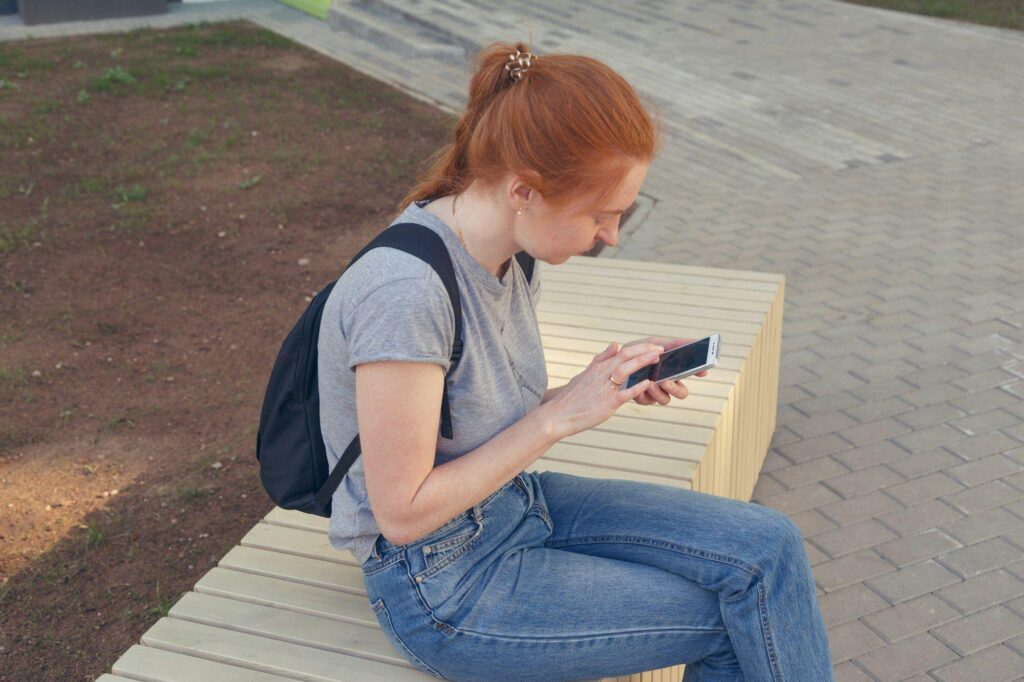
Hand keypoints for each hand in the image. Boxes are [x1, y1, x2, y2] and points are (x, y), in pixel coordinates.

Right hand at [543, 341, 663, 439]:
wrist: (558, 414)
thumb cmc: (572, 397)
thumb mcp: (585, 374)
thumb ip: (601, 359)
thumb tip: (614, 344)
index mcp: (599, 367)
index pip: (623, 351)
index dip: (641, 347)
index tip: (655, 345)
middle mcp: (602, 374)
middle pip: (626, 356)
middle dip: (645, 350)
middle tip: (662, 348)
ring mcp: (604, 388)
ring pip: (625, 369)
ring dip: (642, 362)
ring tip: (657, 358)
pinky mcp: (606, 403)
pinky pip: (623, 394)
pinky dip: (636, 388)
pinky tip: (648, 383)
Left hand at [621, 336, 708, 406]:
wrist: (615, 360)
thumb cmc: (637, 350)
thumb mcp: (654, 342)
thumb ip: (672, 342)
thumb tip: (695, 342)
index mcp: (673, 370)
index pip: (691, 374)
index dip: (699, 373)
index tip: (702, 371)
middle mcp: (667, 384)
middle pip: (682, 393)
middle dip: (675, 388)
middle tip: (667, 380)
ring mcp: (655, 393)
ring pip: (665, 400)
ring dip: (659, 392)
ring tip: (650, 383)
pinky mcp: (641, 398)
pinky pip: (646, 401)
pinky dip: (642, 393)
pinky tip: (637, 386)